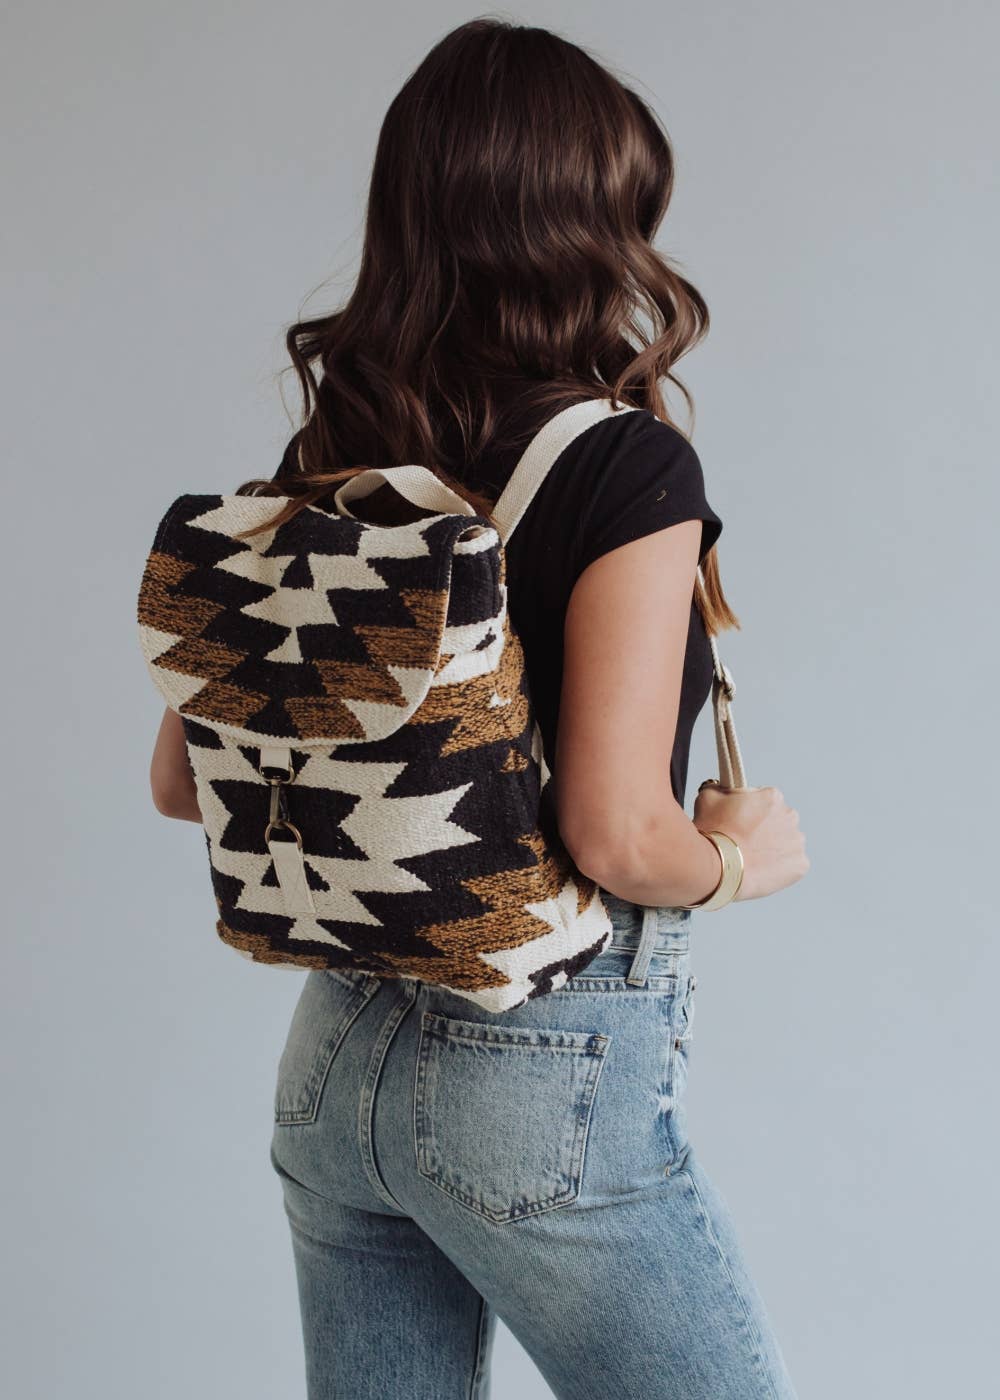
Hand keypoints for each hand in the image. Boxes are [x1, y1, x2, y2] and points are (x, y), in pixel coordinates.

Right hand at [692, 782, 808, 901]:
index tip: (740, 822)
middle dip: (765, 829)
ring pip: (787, 843)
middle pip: (779, 821)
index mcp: (773, 797)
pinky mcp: (800, 864)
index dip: (750, 812)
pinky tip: (762, 870)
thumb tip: (720, 788)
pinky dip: (780, 868)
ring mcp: (797, 841)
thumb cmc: (714, 832)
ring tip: (752, 858)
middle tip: (745, 841)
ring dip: (774, 848)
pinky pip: (792, 865)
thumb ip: (719, 788)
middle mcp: (790, 816)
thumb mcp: (708, 798)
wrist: (721, 866)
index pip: (765, 800)